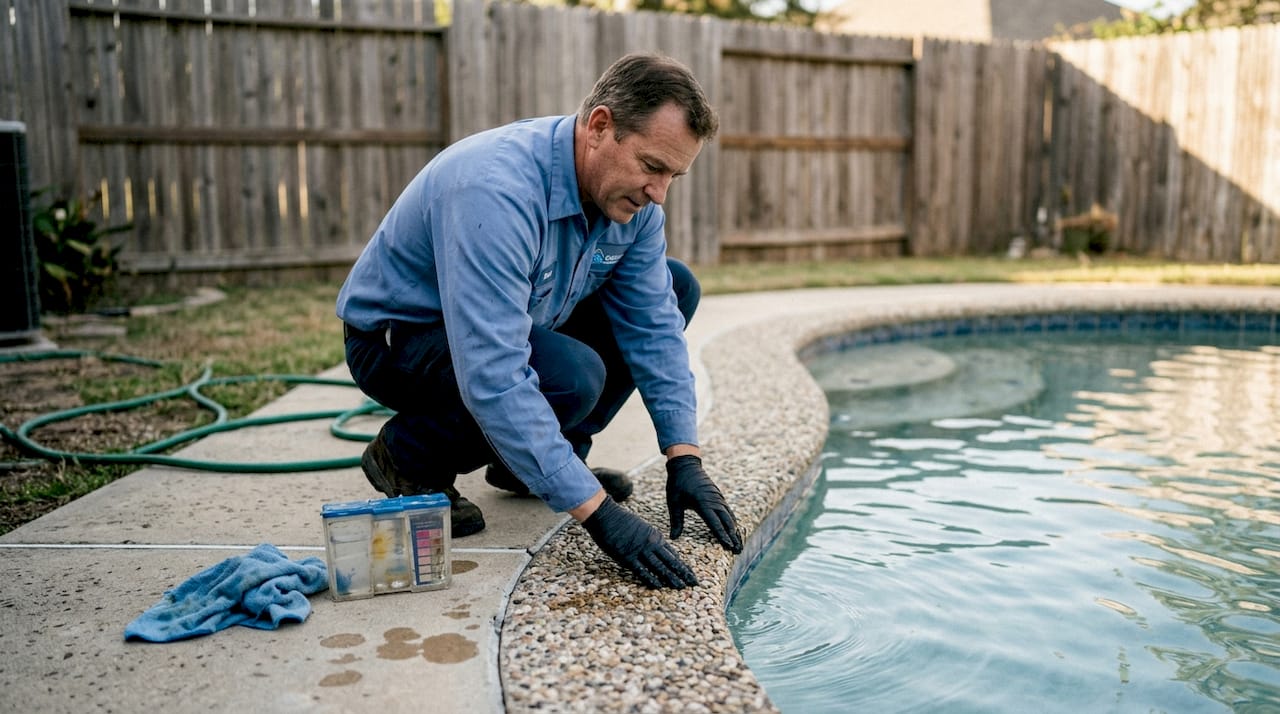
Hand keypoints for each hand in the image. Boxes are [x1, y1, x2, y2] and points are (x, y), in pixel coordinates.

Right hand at [582, 496, 697, 588]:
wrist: (606, 514)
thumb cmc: (621, 520)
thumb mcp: (642, 528)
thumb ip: (651, 539)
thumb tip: (659, 548)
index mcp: (655, 536)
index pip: (673, 554)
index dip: (683, 565)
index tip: (690, 574)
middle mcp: (651, 544)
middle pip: (671, 561)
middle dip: (683, 573)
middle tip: (694, 584)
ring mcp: (640, 551)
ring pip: (660, 567)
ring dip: (672, 578)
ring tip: (681, 587)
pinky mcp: (627, 557)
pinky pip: (642, 571)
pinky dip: (651, 579)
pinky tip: (659, 587)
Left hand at [665, 455, 742, 552]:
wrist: (685, 464)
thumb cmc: (677, 483)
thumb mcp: (674, 502)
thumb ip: (676, 521)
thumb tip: (673, 538)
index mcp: (702, 503)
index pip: (715, 523)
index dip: (722, 535)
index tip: (728, 546)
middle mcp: (714, 501)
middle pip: (727, 522)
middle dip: (733, 537)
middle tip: (737, 551)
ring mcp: (718, 498)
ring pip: (730, 517)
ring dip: (735, 531)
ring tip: (738, 544)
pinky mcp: (718, 496)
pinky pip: (728, 511)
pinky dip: (732, 522)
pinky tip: (734, 530)